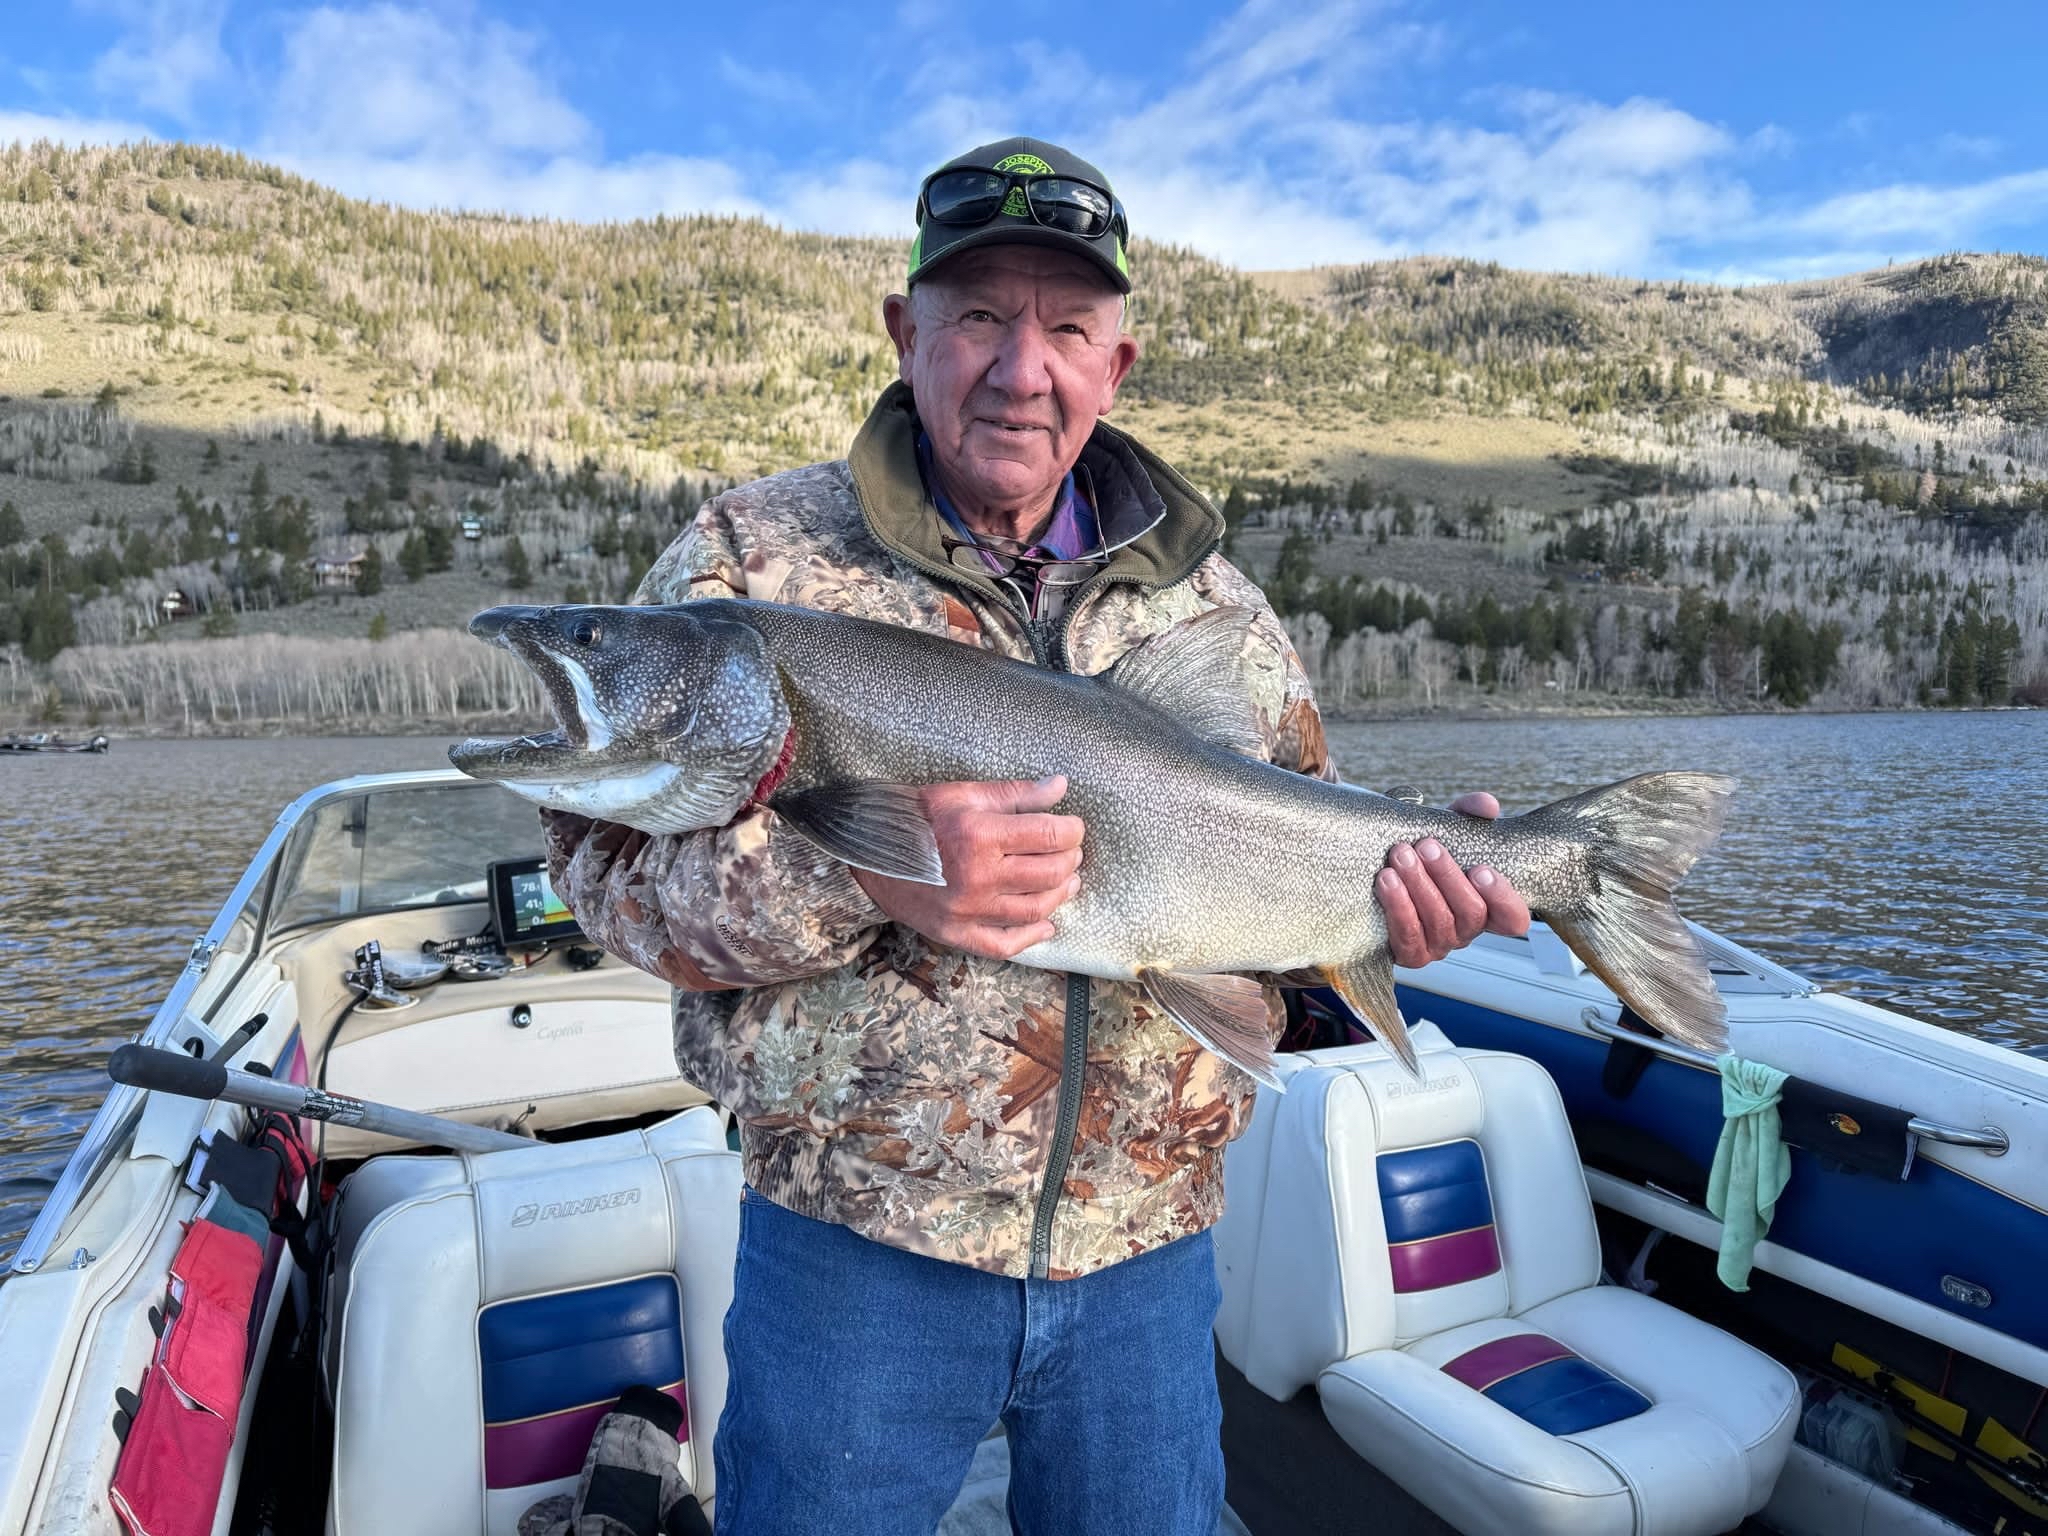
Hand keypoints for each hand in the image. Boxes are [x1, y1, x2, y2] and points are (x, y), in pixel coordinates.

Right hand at [851, 776, 1083, 960]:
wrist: (867, 854)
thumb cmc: (916, 818)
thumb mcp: (964, 794)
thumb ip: (1015, 793)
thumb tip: (1059, 786)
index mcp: (980, 835)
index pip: (1049, 836)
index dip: (1071, 831)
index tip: (1073, 827)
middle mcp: (978, 877)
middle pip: (1049, 874)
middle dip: (1069, 860)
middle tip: (1071, 852)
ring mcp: (968, 911)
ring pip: (1035, 909)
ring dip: (1060, 894)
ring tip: (1067, 881)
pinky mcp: (956, 933)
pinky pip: (1004, 944)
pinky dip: (1032, 937)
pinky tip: (1046, 924)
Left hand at [1376, 792, 1530, 967]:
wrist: (1377, 865)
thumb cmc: (1422, 851)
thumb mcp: (1446, 828)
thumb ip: (1469, 813)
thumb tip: (1488, 806)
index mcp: (1486, 904)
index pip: (1514, 919)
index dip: (1503, 898)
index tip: (1481, 869)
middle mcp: (1466, 929)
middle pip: (1472, 913)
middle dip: (1449, 877)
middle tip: (1426, 846)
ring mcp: (1439, 945)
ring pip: (1439, 922)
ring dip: (1419, 886)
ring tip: (1400, 856)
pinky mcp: (1410, 953)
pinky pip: (1408, 935)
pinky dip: (1398, 905)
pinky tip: (1387, 881)